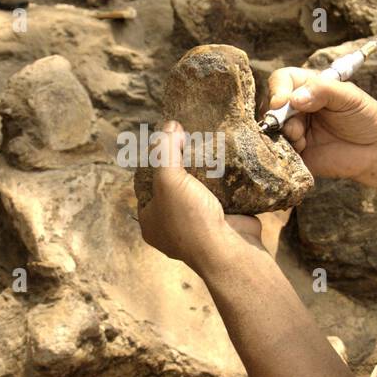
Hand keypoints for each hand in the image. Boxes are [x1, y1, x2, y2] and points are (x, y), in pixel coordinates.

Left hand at [138, 121, 265, 274]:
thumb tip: (170, 125)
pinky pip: (220, 198)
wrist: (229, 251)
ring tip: (209, 149)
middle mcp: (171, 227)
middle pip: (173, 188)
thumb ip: (165, 149)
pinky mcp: (222, 224)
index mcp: (150, 221)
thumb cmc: (191, 218)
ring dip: (204, 174)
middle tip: (191, 144)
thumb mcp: (168, 178)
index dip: (156, 163)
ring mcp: (198, 228)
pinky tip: (227, 165)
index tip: (169, 143)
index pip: (147, 186)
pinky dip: (223, 183)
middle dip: (182, 167)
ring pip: (198, 192)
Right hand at [267, 67, 376, 183]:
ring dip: (283, 134)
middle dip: (278, 117)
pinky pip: (278, 151)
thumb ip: (324, 90)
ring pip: (271, 129)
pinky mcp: (295, 153)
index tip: (282, 102)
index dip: (277, 90)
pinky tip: (303, 150)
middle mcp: (296, 107)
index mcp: (307, 87)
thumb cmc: (365, 117)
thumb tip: (294, 99)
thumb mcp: (350, 96)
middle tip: (295, 128)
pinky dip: (285, 150)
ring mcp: (293, 130)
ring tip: (302, 140)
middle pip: (270, 106)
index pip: (281, 80)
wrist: (376, 150)